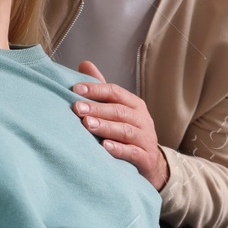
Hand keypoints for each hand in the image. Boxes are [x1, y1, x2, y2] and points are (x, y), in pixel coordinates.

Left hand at [72, 61, 168, 189]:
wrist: (151, 163)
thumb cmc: (127, 132)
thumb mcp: (118, 109)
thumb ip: (102, 89)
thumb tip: (84, 64)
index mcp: (135, 105)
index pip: (115, 92)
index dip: (96, 89)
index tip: (76, 89)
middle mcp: (143, 119)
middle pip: (119, 111)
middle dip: (97, 109)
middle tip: (77, 108)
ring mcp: (146, 139)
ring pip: (126, 130)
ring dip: (106, 127)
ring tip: (88, 124)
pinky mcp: (146, 158)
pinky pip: (133, 152)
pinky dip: (119, 149)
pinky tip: (104, 147)